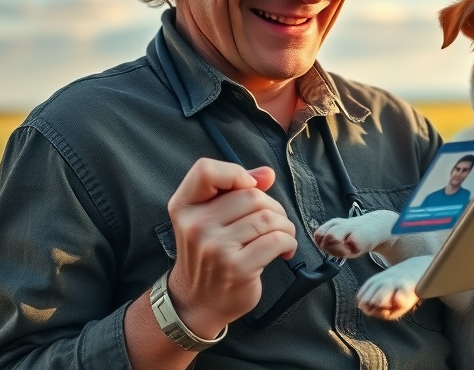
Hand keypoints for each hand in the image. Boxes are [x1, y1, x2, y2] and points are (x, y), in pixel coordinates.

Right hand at [165, 158, 297, 337]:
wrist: (197, 303)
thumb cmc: (208, 256)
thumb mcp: (210, 219)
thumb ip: (235, 191)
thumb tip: (267, 174)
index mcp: (184, 207)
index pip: (205, 170)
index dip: (235, 173)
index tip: (249, 188)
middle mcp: (196, 225)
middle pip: (251, 195)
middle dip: (272, 206)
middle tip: (273, 222)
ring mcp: (216, 247)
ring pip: (268, 217)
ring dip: (284, 225)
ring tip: (281, 236)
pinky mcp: (237, 267)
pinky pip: (277, 240)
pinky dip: (289, 242)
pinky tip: (284, 250)